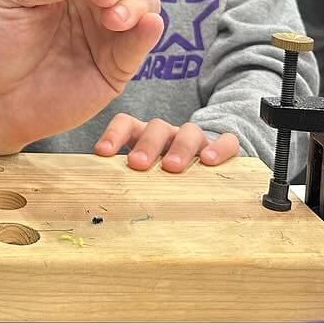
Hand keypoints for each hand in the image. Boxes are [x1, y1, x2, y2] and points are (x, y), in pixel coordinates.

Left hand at [93, 114, 240, 171]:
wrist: (205, 165)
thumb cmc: (163, 176)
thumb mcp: (143, 176)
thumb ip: (125, 179)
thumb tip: (98, 198)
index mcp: (143, 135)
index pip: (126, 124)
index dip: (113, 135)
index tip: (102, 153)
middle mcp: (167, 133)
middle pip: (156, 128)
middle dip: (146, 145)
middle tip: (137, 164)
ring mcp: (194, 139)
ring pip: (189, 131)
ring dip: (179, 147)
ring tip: (172, 167)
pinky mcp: (221, 147)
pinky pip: (225, 140)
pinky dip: (219, 148)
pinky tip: (210, 160)